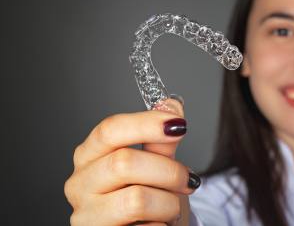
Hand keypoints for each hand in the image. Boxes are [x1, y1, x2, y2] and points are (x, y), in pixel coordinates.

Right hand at [64, 98, 197, 224]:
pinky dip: (162, 225)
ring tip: (173, 207)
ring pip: (136, 200)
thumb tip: (170, 106)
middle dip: (168, 171)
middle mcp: (79, 184)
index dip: (147, 124)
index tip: (179, 125)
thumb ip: (161, 139)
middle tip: (188, 179)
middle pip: (124, 162)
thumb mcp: (156, 166)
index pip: (110, 129)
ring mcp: (86, 216)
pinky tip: (160, 223)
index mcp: (89, 155)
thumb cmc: (149, 198)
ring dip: (169, 203)